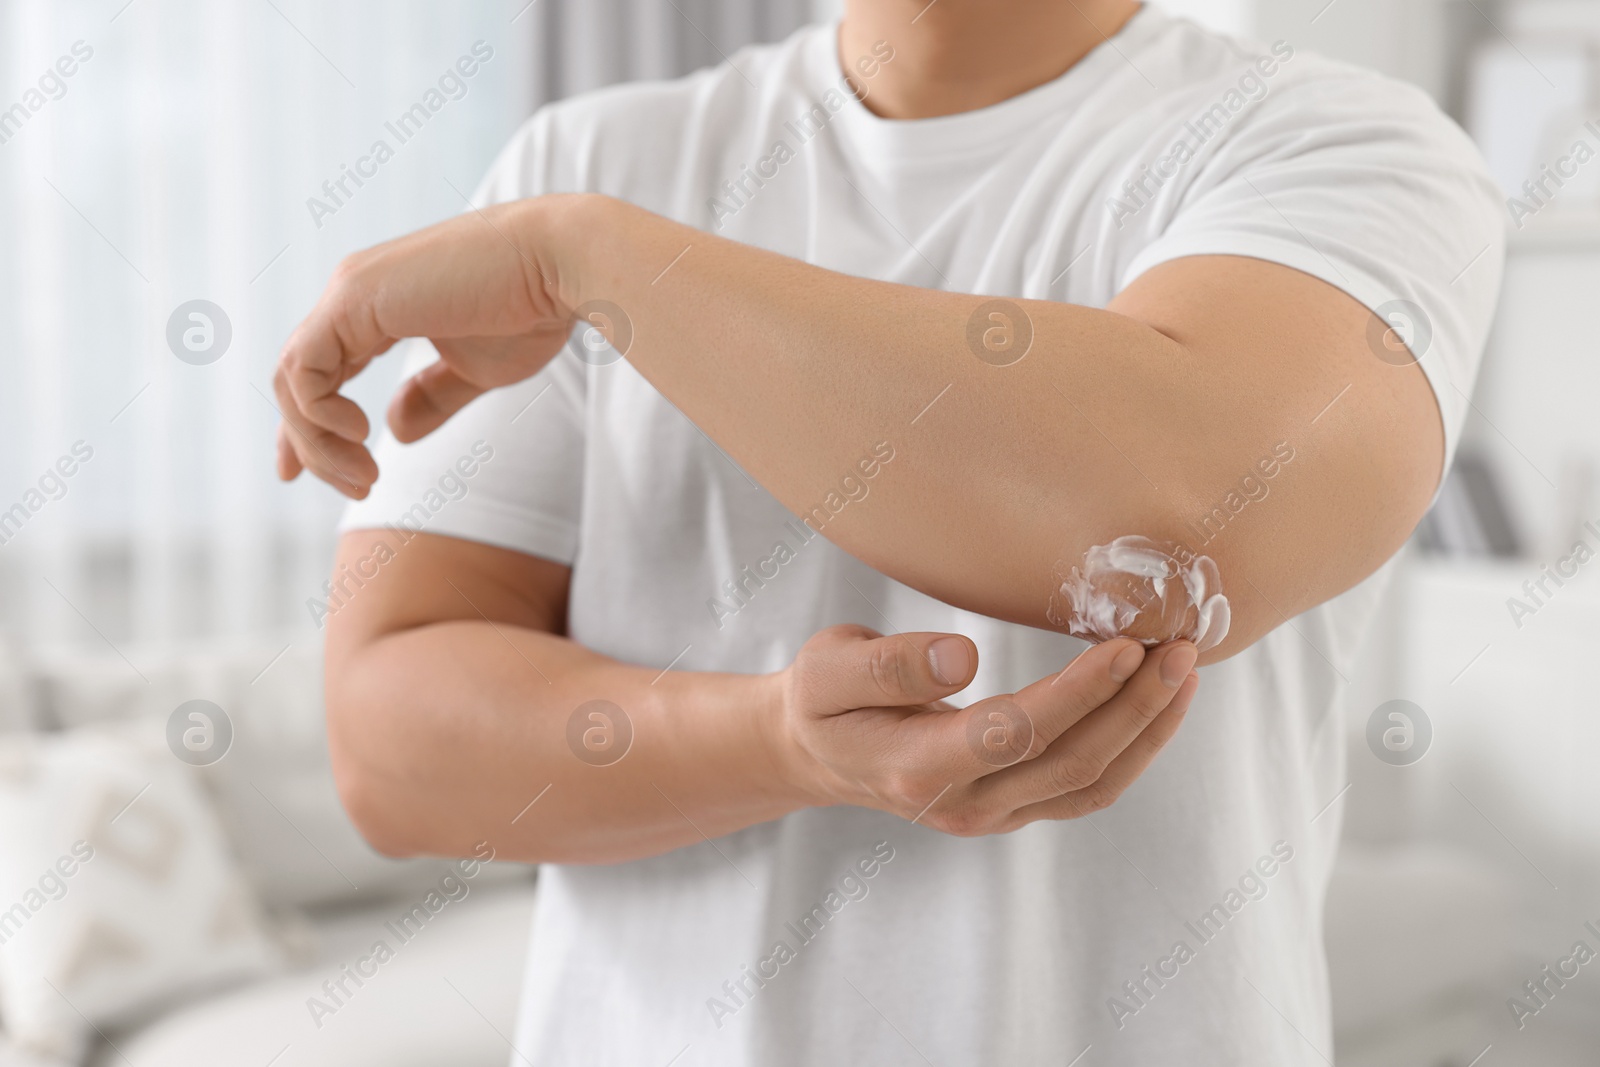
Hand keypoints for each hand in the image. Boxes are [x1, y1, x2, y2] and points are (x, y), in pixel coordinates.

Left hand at [272, 195, 594, 497]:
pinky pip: (304, 369)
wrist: (559, 265)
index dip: (309, 427)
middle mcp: (352, 294)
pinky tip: (361, 435)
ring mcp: (349, 292)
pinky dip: (319, 412)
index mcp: (376, 307)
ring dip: (319, 441)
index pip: (317, 371)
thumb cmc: (530, 311)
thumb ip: (431, 397)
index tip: (319, 474)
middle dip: (313, 446)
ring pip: (293, 380)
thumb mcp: (474, 370)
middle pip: (297, 381)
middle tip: (359, 489)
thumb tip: (393, 431)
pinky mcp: (353, 298)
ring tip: (365, 476)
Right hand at [770, 625, 1198, 834]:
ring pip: (1091, 784)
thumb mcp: (827, 667)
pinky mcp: (1013, 807)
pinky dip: (1132, 747)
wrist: (814, 752)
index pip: (1015, 734)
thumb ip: (888, 664)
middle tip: (1181, 647)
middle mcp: (963, 804)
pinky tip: (1155, 701)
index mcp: (916, 767)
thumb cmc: (821, 698)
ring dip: (1146, 729)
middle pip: (1071, 764)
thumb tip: (964, 657)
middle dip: (1135, 708)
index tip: (1125, 645)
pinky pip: (1087, 787)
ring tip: (1185, 670)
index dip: (1078, 695)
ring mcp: (992, 814)